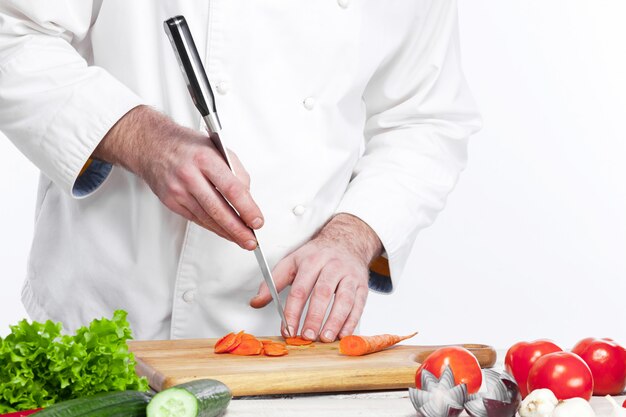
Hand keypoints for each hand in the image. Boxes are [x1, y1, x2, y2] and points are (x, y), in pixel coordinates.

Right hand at [94, 105, 262, 249]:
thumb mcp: (217, 148)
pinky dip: (212, 227)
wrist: (151, 145)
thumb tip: (248, 197)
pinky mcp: (171, 202)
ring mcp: (178, 190)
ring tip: (242, 240)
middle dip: (238, 229)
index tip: (257, 221)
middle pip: (218, 209)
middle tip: (251, 241)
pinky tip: (224, 232)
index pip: (231, 189)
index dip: (247, 208)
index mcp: (205, 158)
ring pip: (207, 218)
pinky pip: (196, 219)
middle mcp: (189, 175)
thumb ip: (236, 171)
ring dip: (226, 232)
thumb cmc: (187, 145)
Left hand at [250, 213, 381, 341]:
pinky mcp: (362, 285)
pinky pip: (358, 305)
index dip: (293, 311)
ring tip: (325, 338)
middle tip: (307, 336)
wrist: (347, 241)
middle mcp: (332, 266)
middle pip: (322, 293)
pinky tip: (343, 334)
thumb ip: (273, 282)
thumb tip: (255, 302)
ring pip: (344, 299)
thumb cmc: (317, 255)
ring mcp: (349, 275)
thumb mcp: (292, 262)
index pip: (300, 288)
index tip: (287, 329)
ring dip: (335, 321)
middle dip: (314, 317)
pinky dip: (351, 321)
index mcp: (311, 261)